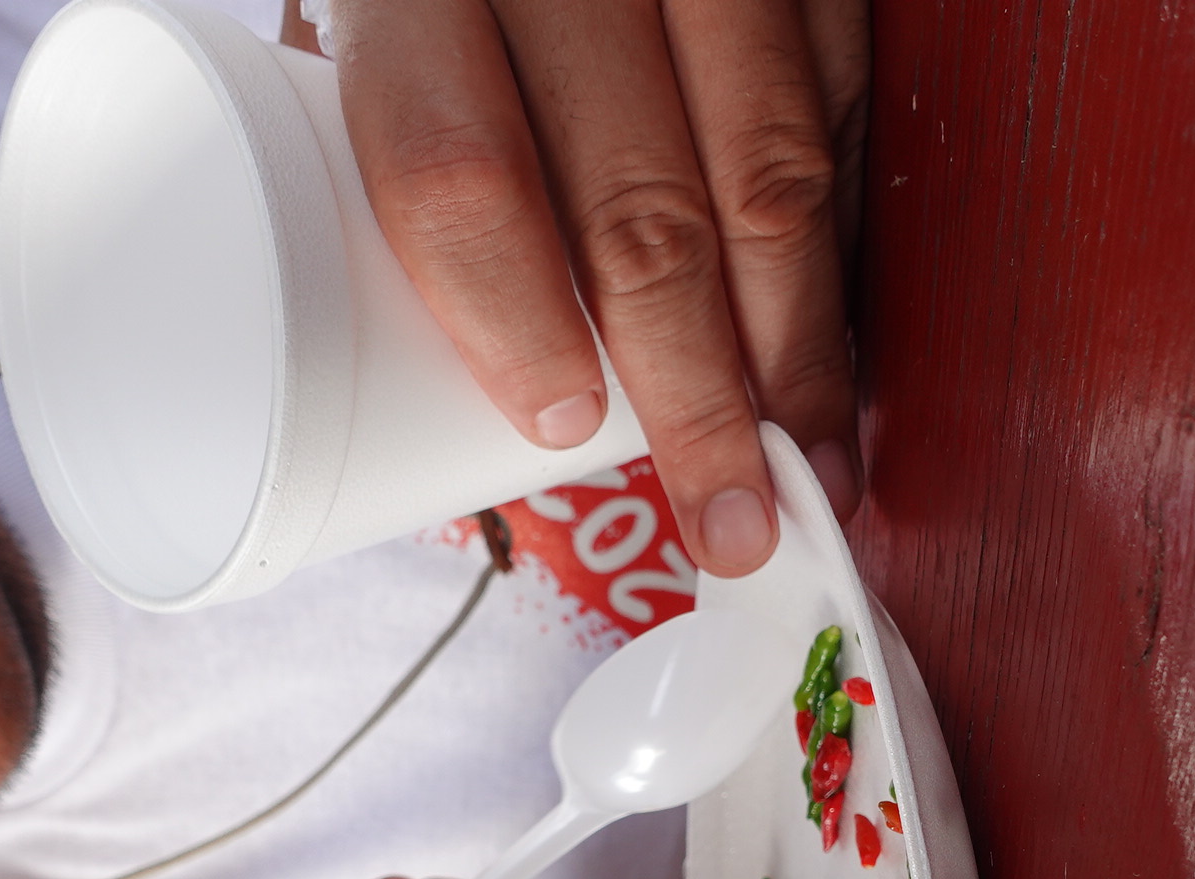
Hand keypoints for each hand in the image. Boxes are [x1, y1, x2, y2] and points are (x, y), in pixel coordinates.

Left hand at [326, 0, 870, 575]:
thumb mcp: (351, 20)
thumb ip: (406, 148)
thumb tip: (475, 373)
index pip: (458, 165)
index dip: (515, 317)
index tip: (569, 426)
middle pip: (641, 202)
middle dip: (701, 391)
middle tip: (732, 513)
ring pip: (772, 164)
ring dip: (802, 340)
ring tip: (812, 452)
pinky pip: (840, 97)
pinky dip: (843, 231)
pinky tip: (835, 326)